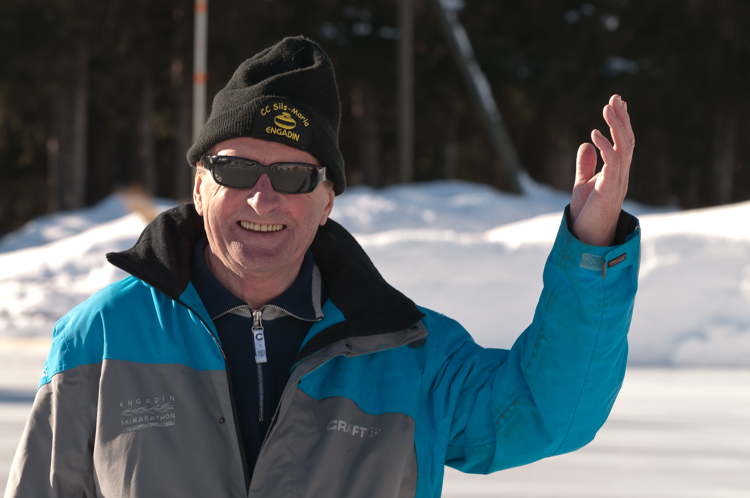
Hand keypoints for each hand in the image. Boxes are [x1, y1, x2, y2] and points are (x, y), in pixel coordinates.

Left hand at [569, 95, 633, 245]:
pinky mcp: (609, 189)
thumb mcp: (582, 184)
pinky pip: (612, 162)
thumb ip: (586, 166)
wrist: (586, 238)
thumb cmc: (586, 214)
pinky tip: (594, 134)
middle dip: (622, 118)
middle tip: (615, 97)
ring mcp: (618, 181)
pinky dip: (604, 146)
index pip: (623, 142)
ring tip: (608, 107)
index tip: (617, 102)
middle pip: (627, 140)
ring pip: (624, 147)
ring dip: (616, 126)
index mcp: (616, 172)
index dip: (621, 122)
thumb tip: (585, 144)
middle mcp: (621, 174)